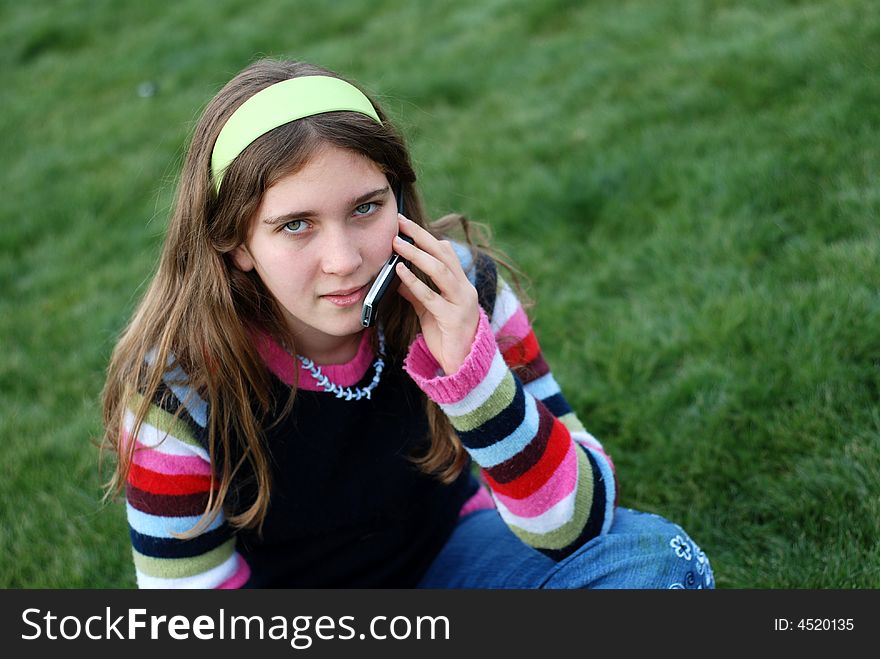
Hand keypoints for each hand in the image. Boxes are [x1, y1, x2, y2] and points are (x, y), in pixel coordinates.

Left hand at [393, 214, 479, 374]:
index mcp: (461, 285)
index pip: (446, 253)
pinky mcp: (452, 319)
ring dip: (417, 254)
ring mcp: (461, 303)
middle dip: (421, 237)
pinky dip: (414, 282)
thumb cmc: (447, 338)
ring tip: (397, 243)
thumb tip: (398, 277)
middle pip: (443, 255)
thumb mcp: (429, 312)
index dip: (427, 237)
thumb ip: (417, 294)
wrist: (463, 367)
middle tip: (400, 223)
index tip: (407, 225)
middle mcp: (464, 290)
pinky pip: (431, 296)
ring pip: (440, 271)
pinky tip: (399, 272)